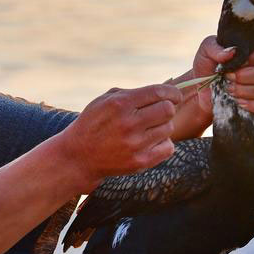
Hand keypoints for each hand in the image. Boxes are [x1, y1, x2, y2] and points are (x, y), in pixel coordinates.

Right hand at [62, 84, 182, 189]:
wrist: (79, 155)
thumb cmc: (95, 122)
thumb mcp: (105, 100)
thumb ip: (133, 93)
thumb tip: (166, 90)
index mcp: (120, 104)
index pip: (159, 92)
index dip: (172, 93)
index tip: (174, 96)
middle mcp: (128, 123)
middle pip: (168, 110)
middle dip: (166, 109)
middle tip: (159, 112)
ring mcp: (135, 144)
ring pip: (169, 128)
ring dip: (162, 126)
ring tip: (148, 129)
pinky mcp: (140, 162)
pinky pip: (168, 147)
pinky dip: (163, 144)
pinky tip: (150, 142)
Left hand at [191, 36, 253, 116]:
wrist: (202, 92)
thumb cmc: (207, 68)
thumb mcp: (205, 52)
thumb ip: (215, 48)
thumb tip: (232, 51)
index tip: (240, 62)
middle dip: (247, 76)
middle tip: (228, 77)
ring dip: (247, 91)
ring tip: (229, 90)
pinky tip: (240, 103)